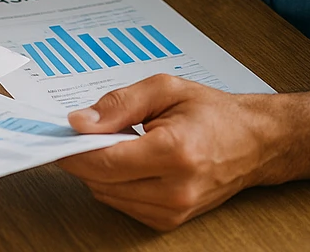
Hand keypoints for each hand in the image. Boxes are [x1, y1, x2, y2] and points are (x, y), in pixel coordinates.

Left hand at [57, 75, 272, 230]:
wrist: (253, 142)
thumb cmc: (212, 111)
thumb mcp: (164, 89)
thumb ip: (118, 104)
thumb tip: (79, 122)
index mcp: (175, 152)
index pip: (106, 162)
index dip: (74, 151)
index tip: (56, 137)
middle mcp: (176, 189)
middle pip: (102, 182)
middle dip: (82, 157)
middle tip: (78, 131)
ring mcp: (175, 211)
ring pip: (108, 196)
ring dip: (97, 170)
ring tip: (108, 141)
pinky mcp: (171, 221)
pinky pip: (123, 204)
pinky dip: (114, 183)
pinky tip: (124, 160)